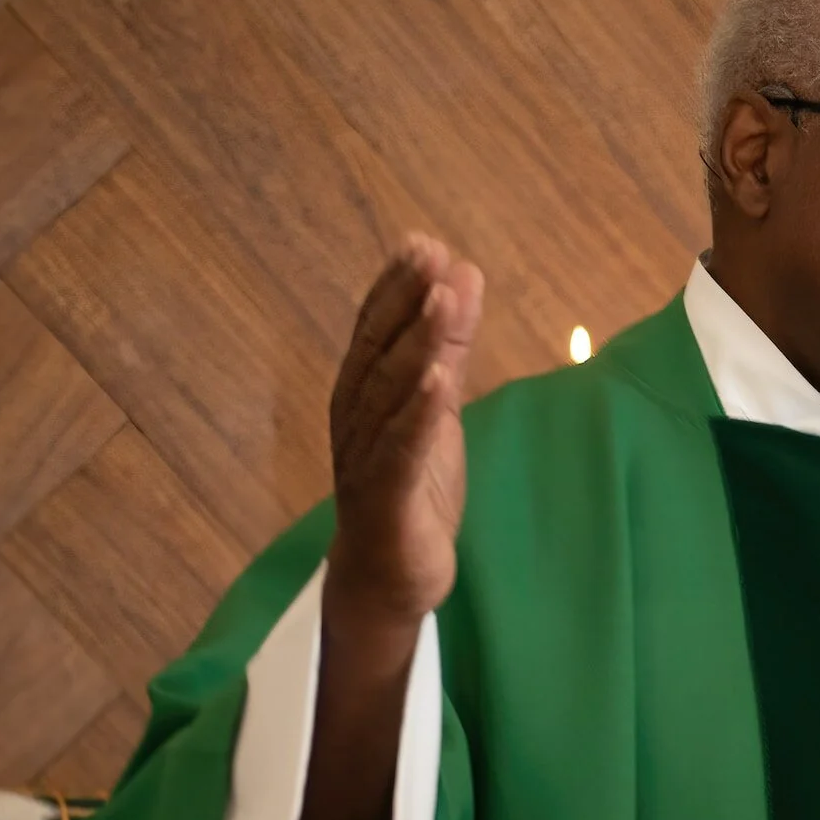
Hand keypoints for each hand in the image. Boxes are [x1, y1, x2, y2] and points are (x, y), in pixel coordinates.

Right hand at [324, 235, 484, 632]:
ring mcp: (366, 457)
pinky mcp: (386, 497)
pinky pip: (401, 449)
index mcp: (364, 394)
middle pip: (379, 351)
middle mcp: (356, 419)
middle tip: (429, 252)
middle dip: (404, 300)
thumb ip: (449, 349)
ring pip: (389, 392)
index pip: (376, 330)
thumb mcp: (438, 410)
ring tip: (440, 298)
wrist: (387, 577)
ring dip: (416, 343)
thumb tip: (462, 276)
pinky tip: (436, 379)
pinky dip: (417, 413)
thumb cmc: (411, 486)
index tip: (422, 242)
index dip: (396, 286)